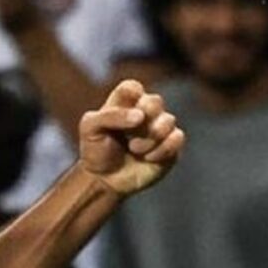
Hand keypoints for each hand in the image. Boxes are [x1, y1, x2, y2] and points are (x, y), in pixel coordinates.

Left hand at [78, 80, 184, 194]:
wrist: (104, 180)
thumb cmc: (95, 151)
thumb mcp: (90, 129)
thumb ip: (110, 116)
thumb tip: (140, 116)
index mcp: (124, 102)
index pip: (132, 88)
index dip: (129, 98)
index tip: (120, 112)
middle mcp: (144, 111)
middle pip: (154, 101)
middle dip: (142, 121)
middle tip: (127, 137)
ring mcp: (159, 127)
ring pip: (168, 120)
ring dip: (149, 138)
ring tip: (134, 149)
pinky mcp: (170, 145)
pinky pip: (177, 138)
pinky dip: (161, 149)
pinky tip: (148, 158)